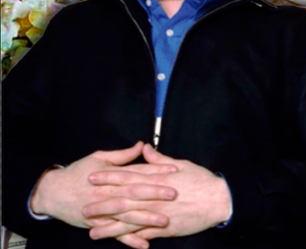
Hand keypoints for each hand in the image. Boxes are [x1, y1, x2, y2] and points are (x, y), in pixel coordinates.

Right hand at [29, 142, 177, 248]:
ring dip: (146, 219)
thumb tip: (142, 145)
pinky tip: (144, 244)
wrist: (52, 192)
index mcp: (111, 175)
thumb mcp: (98, 157)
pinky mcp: (97, 224)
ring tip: (164, 221)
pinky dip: (129, 239)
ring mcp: (103, 210)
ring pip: (127, 215)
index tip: (174, 170)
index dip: (156, 171)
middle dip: (155, 193)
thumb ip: (122, 155)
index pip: (138, 171)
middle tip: (175, 193)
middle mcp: (108, 192)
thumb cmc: (77, 172)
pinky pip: (116, 233)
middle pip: (135, 193)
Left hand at [85, 144, 231, 242]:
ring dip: (110, 226)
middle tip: (83, 206)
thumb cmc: (202, 180)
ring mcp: (159, 213)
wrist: (218, 199)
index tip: (93, 177)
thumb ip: (159, 159)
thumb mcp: (182, 164)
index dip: (109, 176)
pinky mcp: (165, 228)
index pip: (128, 176)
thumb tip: (143, 149)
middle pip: (124, 198)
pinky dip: (130, 238)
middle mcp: (155, 196)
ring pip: (130, 220)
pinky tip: (117, 241)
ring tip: (92, 230)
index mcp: (157, 178)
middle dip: (102, 202)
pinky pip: (144, 233)